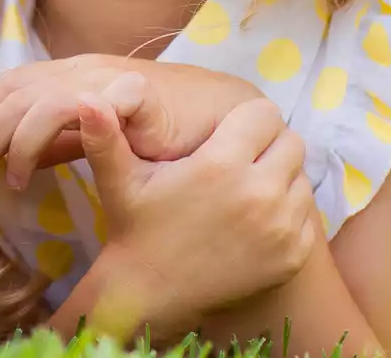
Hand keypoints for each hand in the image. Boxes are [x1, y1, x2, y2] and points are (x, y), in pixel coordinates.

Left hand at [0, 55, 261, 193]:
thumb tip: (16, 162)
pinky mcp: (136, 93)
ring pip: (38, 100)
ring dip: (14, 142)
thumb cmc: (164, 131)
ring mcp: (108, 78)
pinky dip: (58, 131)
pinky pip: (84, 104)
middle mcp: (82, 70)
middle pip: (13, 94)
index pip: (9, 88)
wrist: (229, 119)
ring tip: (13, 181)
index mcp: (69, 75)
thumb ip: (60, 144)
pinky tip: (53, 165)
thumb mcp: (99, 139)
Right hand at [57, 93, 317, 331]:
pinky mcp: (293, 255)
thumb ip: (104, 134)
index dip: (245, 119)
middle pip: (290, 141)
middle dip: (267, 144)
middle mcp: (259, 194)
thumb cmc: (135, 227)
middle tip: (238, 158)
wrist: (151, 293)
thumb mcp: (117, 178)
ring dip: (279, 177)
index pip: (263, 114)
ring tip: (244, 188)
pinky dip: (287, 213)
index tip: (226, 134)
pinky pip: (306, 216)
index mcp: (221, 165)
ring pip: (301, 178)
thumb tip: (84, 97)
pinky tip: (254, 219)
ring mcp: (281, 228)